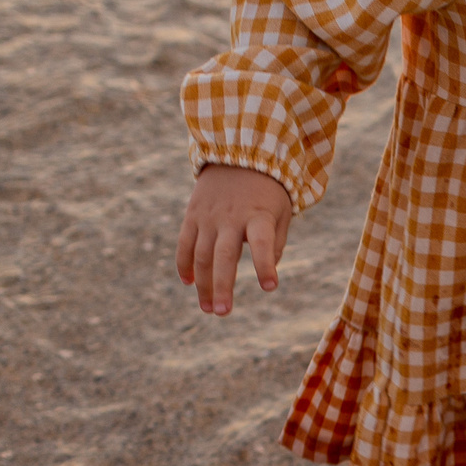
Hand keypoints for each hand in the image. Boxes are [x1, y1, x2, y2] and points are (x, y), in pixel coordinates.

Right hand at [174, 165, 294, 315]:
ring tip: (209, 309)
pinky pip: (185, 243)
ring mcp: (208, 216)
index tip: (270, 287)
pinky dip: (184, 264)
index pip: (263, 244)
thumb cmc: (267, 191)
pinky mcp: (193, 214)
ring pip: (201, 255)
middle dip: (222, 286)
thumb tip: (267, 269)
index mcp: (258, 216)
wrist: (238, 153)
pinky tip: (189, 283)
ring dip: (203, 284)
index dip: (265, 265)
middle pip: (224, 256)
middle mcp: (231, 217)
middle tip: (223, 313)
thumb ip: (276, 243)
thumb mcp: (281, 212)